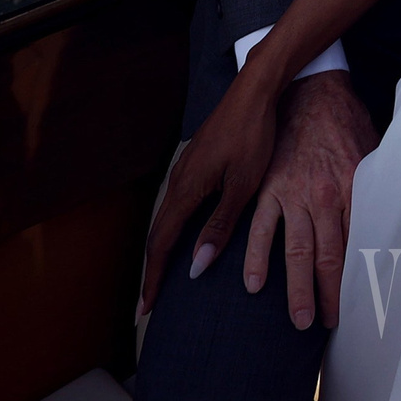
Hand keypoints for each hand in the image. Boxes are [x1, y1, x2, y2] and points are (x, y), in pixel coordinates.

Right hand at [137, 66, 284, 319]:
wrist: (254, 91)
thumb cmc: (253, 137)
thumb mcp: (243, 187)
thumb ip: (219, 226)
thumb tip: (196, 266)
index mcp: (186, 190)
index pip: (162, 244)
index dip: (154, 279)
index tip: (146, 309)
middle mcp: (178, 180)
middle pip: (157, 234)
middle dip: (152, 270)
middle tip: (148, 304)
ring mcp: (184, 169)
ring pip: (165, 217)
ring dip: (161, 249)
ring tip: (161, 276)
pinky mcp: (194, 163)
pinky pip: (175, 203)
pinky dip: (172, 228)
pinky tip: (181, 236)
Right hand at [240, 71, 377, 329]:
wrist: (311, 88)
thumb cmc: (346, 121)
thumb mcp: (373, 152)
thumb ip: (377, 187)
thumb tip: (396, 216)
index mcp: (353, 190)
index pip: (360, 246)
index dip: (361, 280)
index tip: (364, 306)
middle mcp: (324, 198)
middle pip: (329, 258)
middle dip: (330, 296)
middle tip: (329, 326)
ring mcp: (293, 194)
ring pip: (296, 252)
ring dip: (298, 289)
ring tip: (300, 321)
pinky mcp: (268, 187)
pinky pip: (261, 228)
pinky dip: (256, 257)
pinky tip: (253, 285)